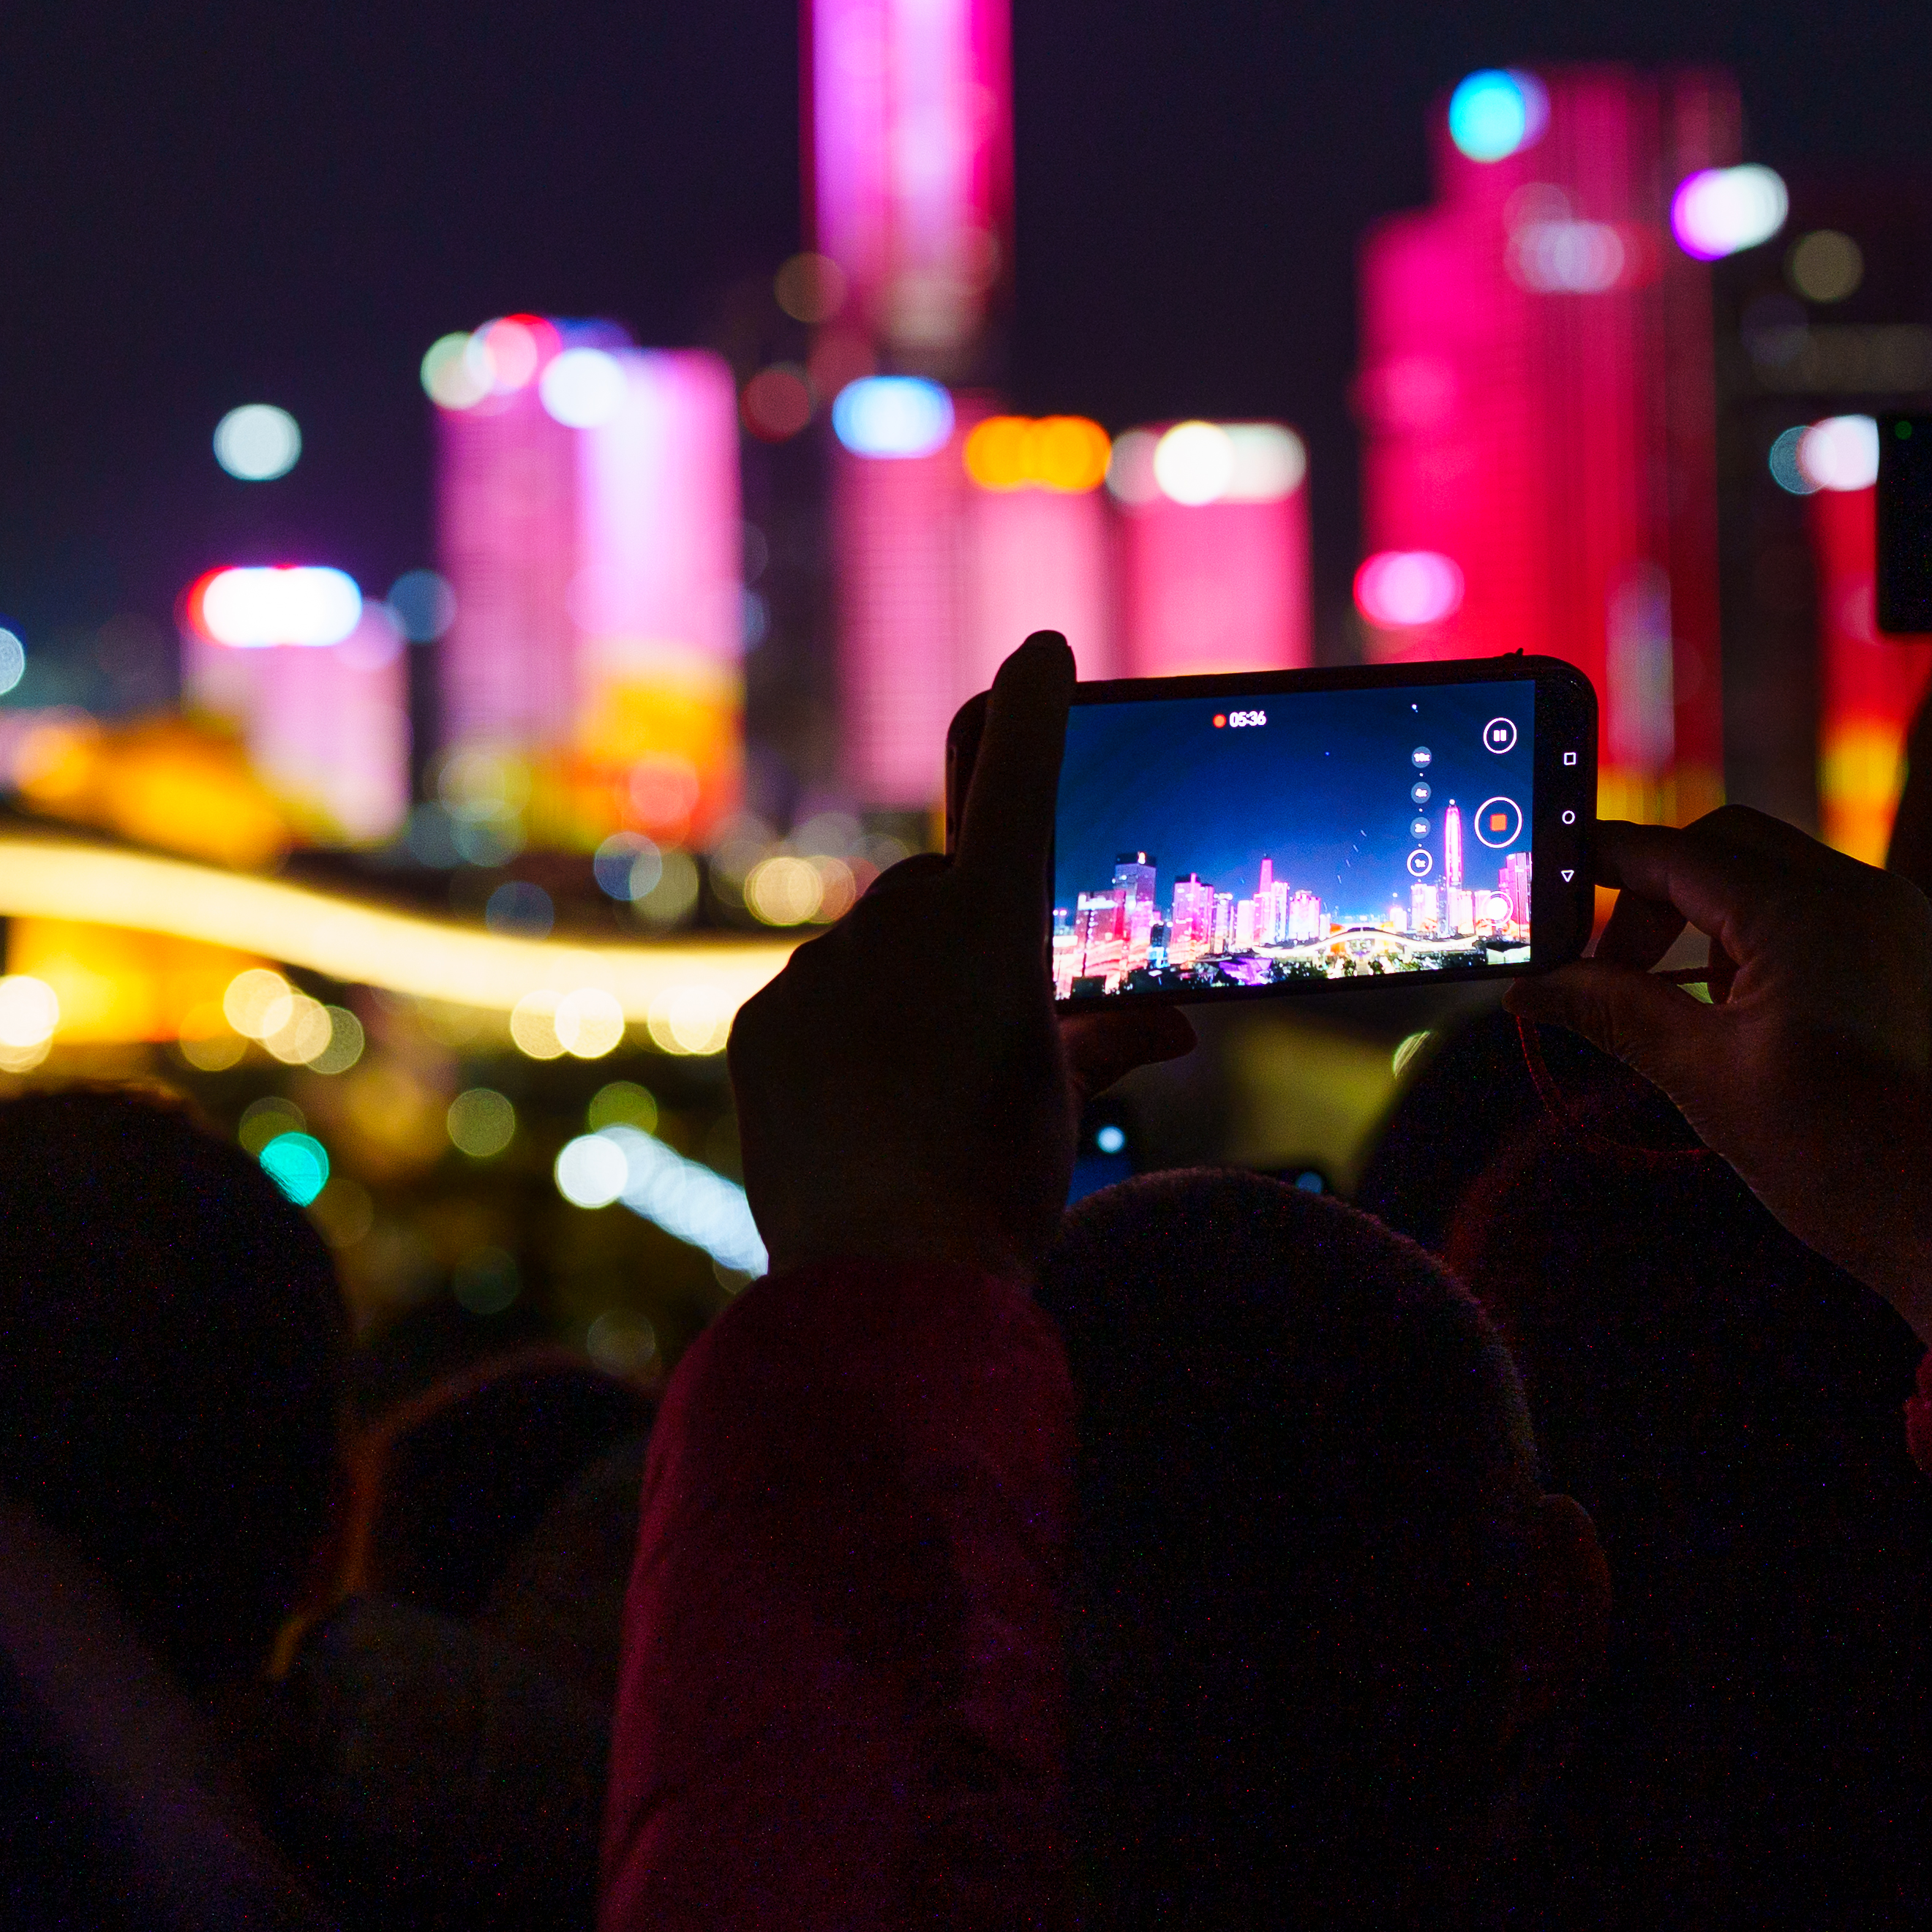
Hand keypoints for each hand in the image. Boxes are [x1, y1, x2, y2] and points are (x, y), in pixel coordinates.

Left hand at [730, 631, 1167, 1281]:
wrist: (884, 1279)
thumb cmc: (999, 1187)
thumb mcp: (1063, 1106)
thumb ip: (1106, 1043)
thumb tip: (1170, 1026)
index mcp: (997, 926)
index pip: (1019, 786)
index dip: (1033, 714)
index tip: (1039, 652)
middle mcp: (902, 921)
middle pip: (940, 898)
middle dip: (961, 943)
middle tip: (980, 1038)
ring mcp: (822, 966)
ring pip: (871, 956)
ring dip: (894, 1001)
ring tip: (914, 1104)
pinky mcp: (761, 1021)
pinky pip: (810, 1007)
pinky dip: (834, 1045)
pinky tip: (855, 1120)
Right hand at [1510, 806, 1931, 1338]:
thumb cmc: (1838, 1162)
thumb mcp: (1706, 1080)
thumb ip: (1615, 1011)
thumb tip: (1531, 987)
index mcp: (1810, 915)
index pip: (1676, 854)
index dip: (1601, 867)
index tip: (1548, 898)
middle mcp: (1866, 893)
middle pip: (1727, 843)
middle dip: (1659, 893)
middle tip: (1613, 969)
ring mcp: (1903, 916)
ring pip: (1776, 870)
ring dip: (1715, 915)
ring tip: (1689, 1007)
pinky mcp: (1920, 948)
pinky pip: (1825, 904)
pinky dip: (1771, 934)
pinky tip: (1752, 1011)